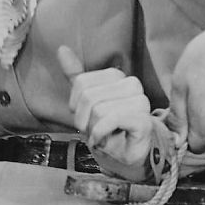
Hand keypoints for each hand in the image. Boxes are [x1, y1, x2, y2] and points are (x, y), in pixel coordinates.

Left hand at [58, 45, 165, 179]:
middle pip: (89, 97)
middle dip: (84, 119)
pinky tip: (102, 140)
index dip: (75, 104)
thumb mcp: (86, 102)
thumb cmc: (107, 128)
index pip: (81, 82)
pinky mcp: (143, 120)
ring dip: (93, 130)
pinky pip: (112, 119)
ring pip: (99, 110)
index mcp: (118, 77)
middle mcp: (132, 85)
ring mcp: (141, 102)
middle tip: (93, 129)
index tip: (85, 117)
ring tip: (101, 135)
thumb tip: (62, 49)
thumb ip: (76, 76)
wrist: (125, 155)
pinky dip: (101, 133)